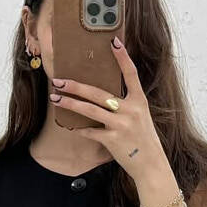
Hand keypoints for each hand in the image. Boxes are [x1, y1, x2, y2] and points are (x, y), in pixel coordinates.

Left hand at [49, 37, 167, 184]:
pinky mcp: (113, 140)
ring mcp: (122, 125)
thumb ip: (125, 105)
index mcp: (140, 101)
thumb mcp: (140, 117)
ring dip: (70, 103)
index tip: (113, 42)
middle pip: (98, 93)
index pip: (131, 74)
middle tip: (59, 80)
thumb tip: (100, 94)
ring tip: (55, 97)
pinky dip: (79, 129)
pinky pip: (90, 131)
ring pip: (89, 110)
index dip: (123, 57)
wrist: (151, 165)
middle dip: (76, 86)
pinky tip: (70, 125)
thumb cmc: (143, 140)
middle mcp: (131, 110)